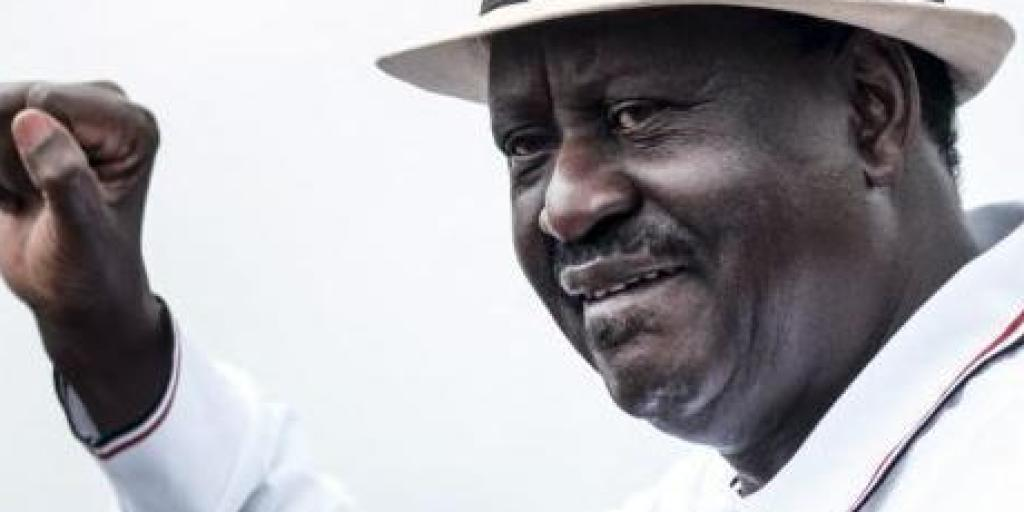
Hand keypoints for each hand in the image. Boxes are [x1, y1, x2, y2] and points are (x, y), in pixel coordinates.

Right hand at [0, 82, 169, 434]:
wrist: (77, 295)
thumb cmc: (90, 269)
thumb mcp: (79, 231)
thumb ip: (63, 177)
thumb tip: (32, 119)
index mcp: (133, 126)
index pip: (44, 99)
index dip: (25, 151)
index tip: (47, 197)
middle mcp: (104, 107)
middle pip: (10, 100)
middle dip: (5, 157)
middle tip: (36, 201)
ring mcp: (67, 111)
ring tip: (28, 198)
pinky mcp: (33, 123)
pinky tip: (15, 196)